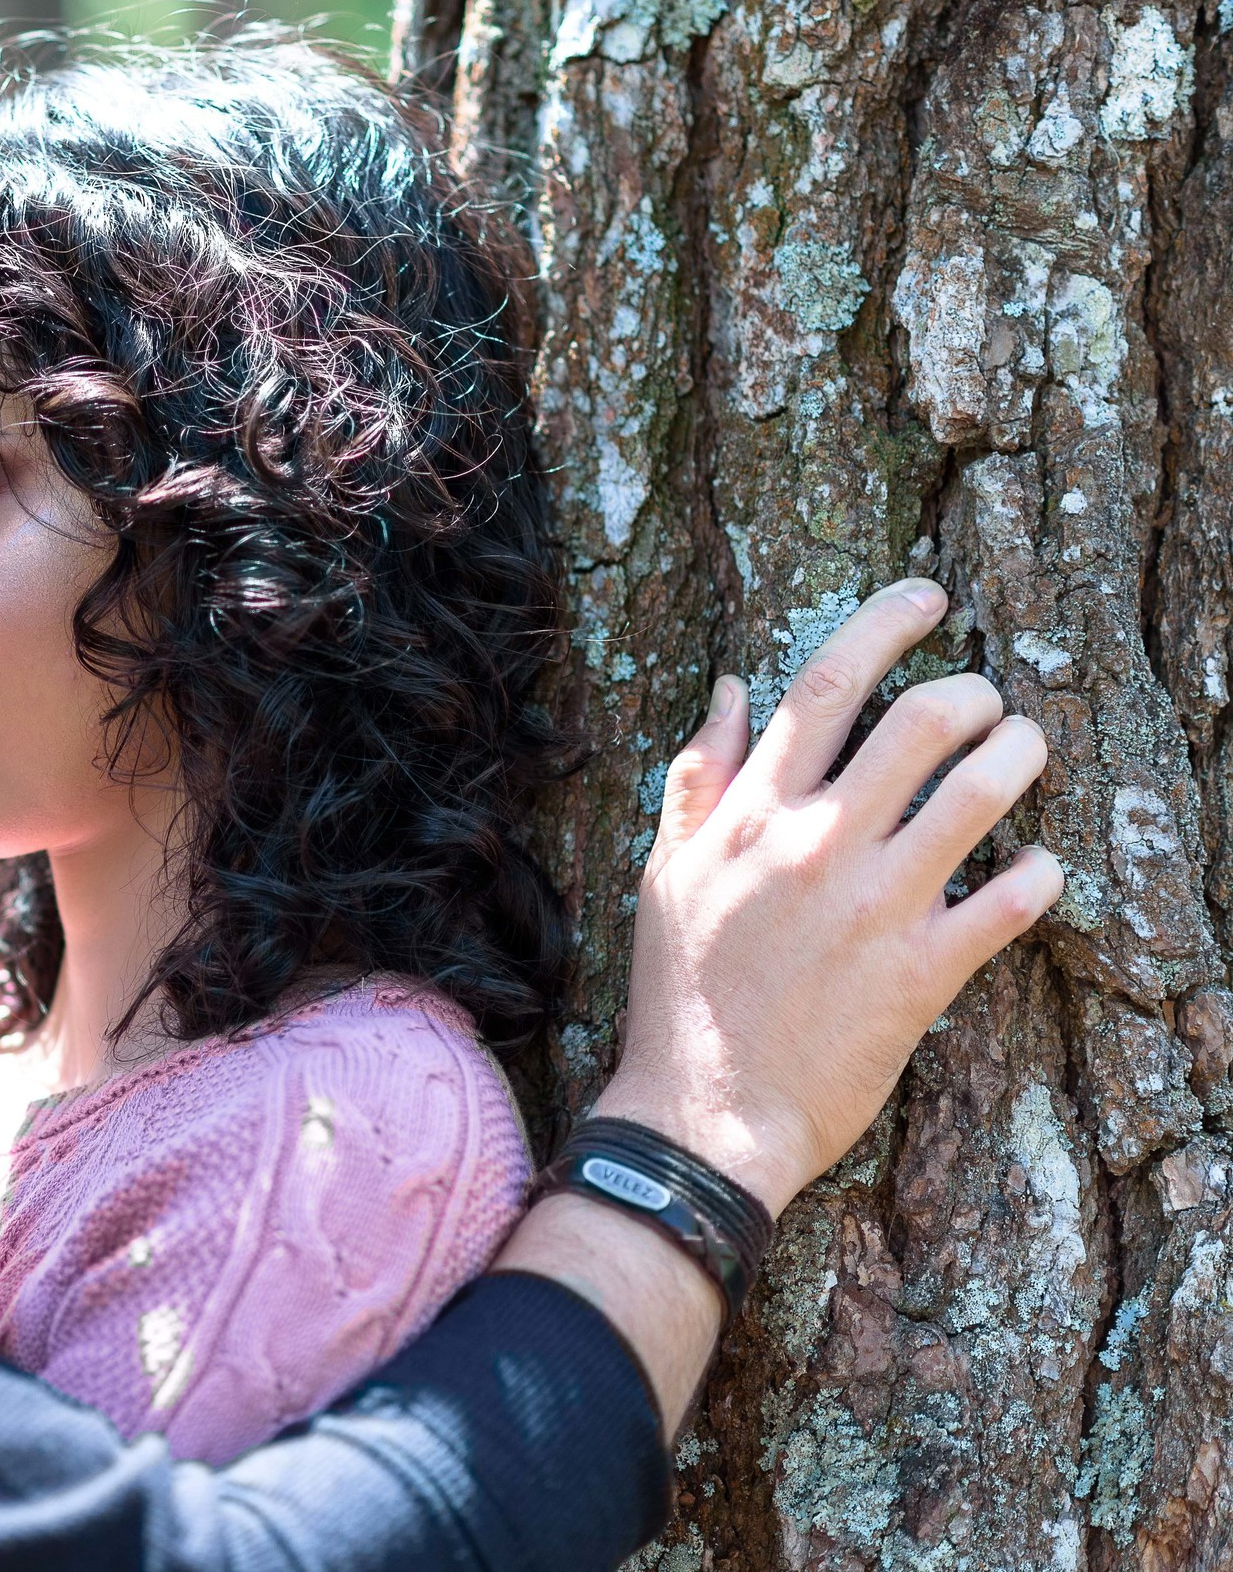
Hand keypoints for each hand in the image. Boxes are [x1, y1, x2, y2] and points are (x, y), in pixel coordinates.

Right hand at [604, 578, 1061, 1212]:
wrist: (703, 1111)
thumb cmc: (679, 992)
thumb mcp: (665, 874)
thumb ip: (699, 778)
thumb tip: (731, 690)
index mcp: (752, 814)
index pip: (826, 686)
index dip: (885, 623)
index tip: (927, 596)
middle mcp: (817, 843)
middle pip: (922, 720)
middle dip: (973, 692)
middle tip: (986, 701)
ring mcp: (875, 906)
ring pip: (981, 792)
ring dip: (1022, 755)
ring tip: (1028, 751)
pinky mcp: (922, 972)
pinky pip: (1012, 901)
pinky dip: (1041, 873)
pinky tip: (1040, 867)